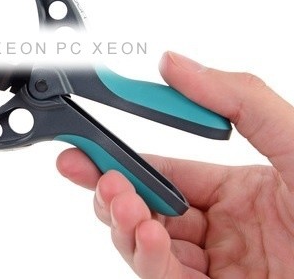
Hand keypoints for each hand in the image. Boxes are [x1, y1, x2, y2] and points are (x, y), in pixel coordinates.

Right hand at [57, 52, 293, 277]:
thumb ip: (236, 97)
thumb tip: (173, 63)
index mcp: (239, 192)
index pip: (164, 172)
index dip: (122, 156)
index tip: (86, 141)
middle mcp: (224, 234)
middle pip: (146, 209)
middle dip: (109, 189)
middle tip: (83, 169)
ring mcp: (218, 271)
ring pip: (146, 247)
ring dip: (124, 222)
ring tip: (120, 201)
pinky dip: (148, 259)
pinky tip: (148, 236)